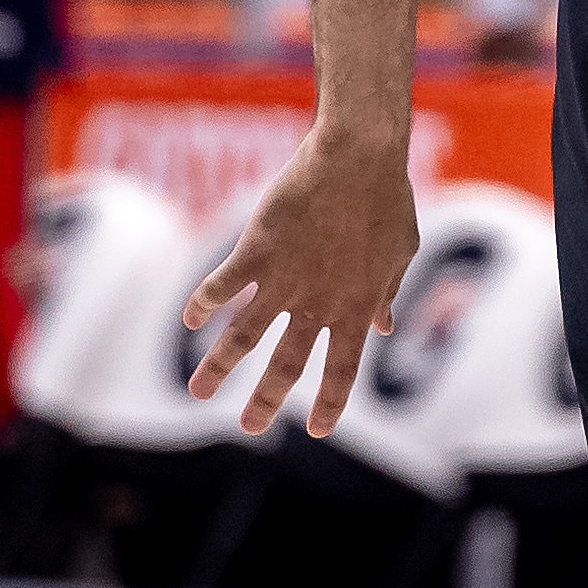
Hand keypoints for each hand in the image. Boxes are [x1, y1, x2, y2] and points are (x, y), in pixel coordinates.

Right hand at [181, 125, 416, 435]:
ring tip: (196, 392)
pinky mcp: (258, 249)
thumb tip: (382, 326)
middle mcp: (318, 302)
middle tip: (248, 428)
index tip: (317, 431)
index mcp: (357, 307)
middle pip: (287, 363)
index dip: (330, 402)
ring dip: (217, 366)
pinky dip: (203, 302)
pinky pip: (222, 284)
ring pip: (243, 335)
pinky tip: (189, 318)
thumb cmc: (386, 200)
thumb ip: (387, 293)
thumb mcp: (399, 254)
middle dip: (266, 400)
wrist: (359, 156)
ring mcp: (285, 278)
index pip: (343, 368)